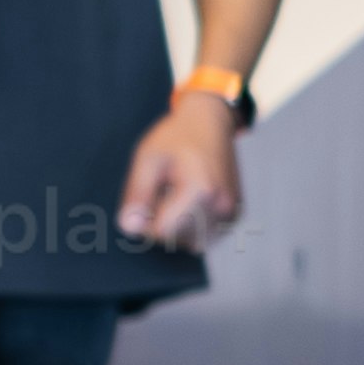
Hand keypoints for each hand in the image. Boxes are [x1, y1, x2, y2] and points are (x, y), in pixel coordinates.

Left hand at [122, 96, 250, 248]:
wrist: (211, 121)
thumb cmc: (176, 137)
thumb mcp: (147, 159)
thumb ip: (136, 195)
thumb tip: (129, 227)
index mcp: (200, 190)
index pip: (162, 232)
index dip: (145, 222)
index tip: (143, 199)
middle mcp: (221, 205)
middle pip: (177, 240)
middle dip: (160, 224)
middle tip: (159, 191)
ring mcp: (231, 212)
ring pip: (191, 242)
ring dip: (176, 228)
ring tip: (175, 194)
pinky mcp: (234, 215)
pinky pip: (205, 236)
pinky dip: (191, 226)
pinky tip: (187, 200)